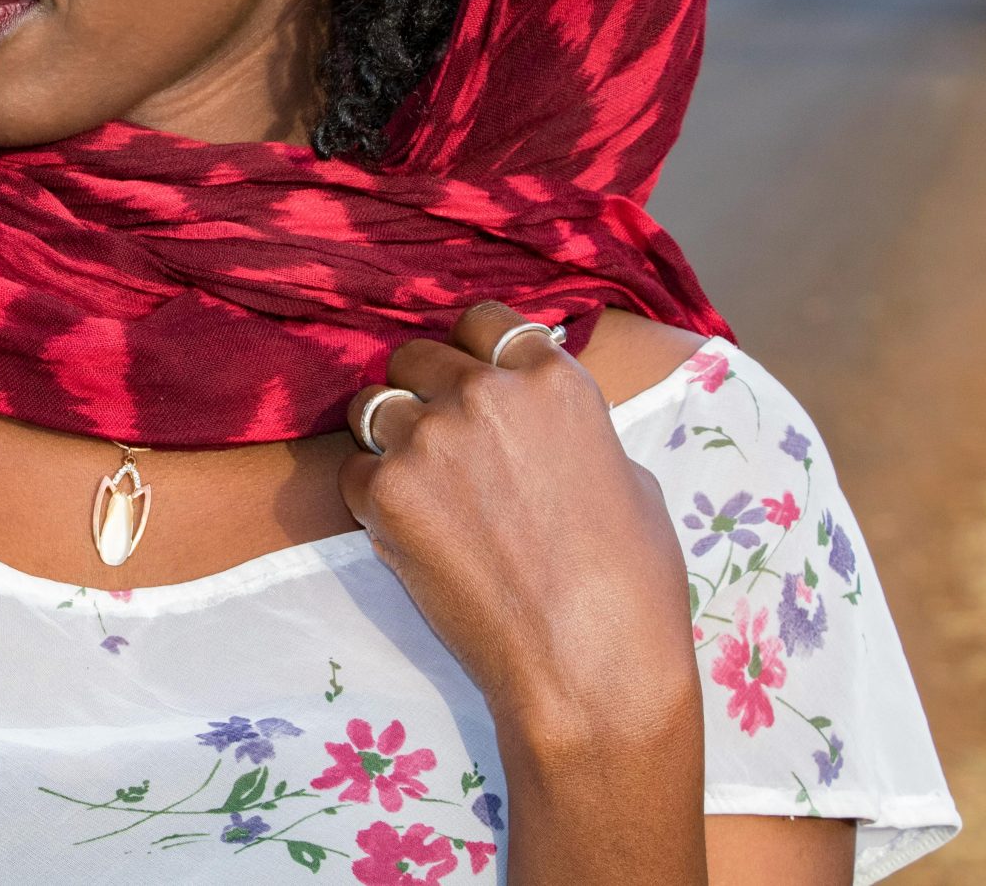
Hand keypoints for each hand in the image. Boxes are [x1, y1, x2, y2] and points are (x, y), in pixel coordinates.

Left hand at [337, 301, 697, 742]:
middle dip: (423, 390)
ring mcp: (428, 438)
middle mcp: (483, 392)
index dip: (472, 349)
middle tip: (441, 442)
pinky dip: (370, 495)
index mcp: (551, 378)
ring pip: (372, 405)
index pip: (484, 320)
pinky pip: (353, 470)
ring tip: (418, 484)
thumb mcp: (625, 475)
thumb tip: (539, 423)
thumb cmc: (632, 584)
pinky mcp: (384, 492)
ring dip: (387, 435)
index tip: (471, 377)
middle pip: (417, 356)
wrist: (591, 665)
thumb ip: (566, 428)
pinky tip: (408, 531)